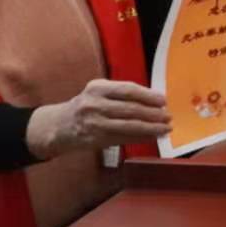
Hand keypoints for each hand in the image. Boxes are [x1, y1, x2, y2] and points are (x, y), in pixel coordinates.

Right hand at [26, 79, 170, 158]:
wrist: (56, 126)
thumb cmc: (84, 107)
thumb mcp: (98, 93)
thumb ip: (121, 94)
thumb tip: (154, 101)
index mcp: (97, 87)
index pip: (128, 90)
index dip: (149, 96)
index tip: (164, 101)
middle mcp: (94, 103)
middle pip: (131, 108)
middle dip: (153, 114)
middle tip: (168, 116)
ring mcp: (94, 123)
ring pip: (129, 125)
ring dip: (150, 128)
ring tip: (165, 128)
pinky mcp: (95, 139)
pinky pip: (123, 138)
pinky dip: (140, 137)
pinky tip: (152, 137)